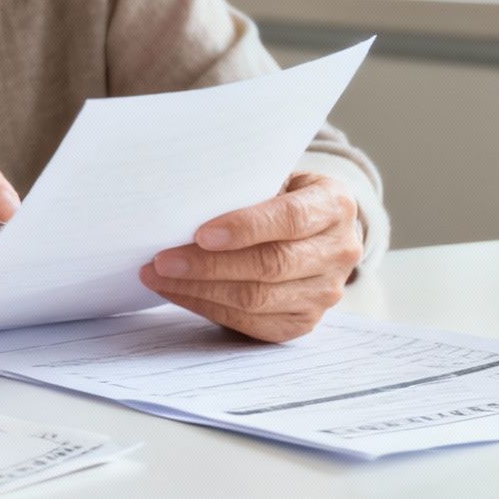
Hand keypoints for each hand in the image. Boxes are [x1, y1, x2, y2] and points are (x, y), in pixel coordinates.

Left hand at [138, 172, 362, 342]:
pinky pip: (252, 322)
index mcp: (335, 205)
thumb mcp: (274, 176)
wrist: (311, 230)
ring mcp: (326, 292)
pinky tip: (178, 292)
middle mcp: (340, 251)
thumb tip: (183, 202)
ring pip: (258, 299)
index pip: (291, 218)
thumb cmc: (278, 195)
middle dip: (208, 265)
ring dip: (200, 289)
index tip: (200, 233)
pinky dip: (208, 307)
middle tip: (162, 260)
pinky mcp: (304, 322)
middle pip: (271, 265)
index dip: (245, 227)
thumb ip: (244, 186)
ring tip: (157, 276)